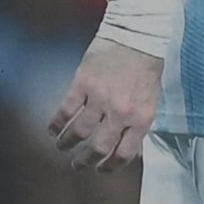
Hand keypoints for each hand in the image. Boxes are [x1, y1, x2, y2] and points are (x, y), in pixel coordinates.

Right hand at [43, 37, 163, 167]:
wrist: (136, 34)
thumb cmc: (147, 67)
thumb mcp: (151, 100)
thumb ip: (138, 124)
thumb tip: (126, 149)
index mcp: (142, 118)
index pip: (124, 154)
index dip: (110, 167)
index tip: (101, 169)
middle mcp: (120, 112)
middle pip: (98, 148)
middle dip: (86, 162)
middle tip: (78, 165)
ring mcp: (100, 98)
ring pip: (78, 132)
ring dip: (67, 144)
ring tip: (62, 147)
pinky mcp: (82, 83)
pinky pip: (65, 110)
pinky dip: (56, 123)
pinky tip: (52, 129)